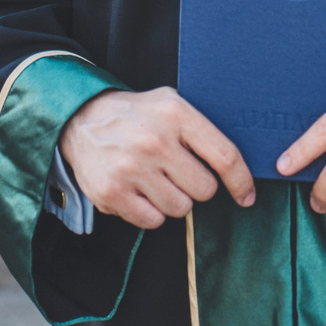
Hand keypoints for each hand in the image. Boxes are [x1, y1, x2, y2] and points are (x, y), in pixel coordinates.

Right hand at [59, 88, 256, 228]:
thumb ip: (202, 128)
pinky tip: (138, 190)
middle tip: (176, 171)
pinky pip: (153, 221)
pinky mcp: (112, 192)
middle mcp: (155, 141)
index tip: (246, 196)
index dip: (241, 181)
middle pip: (204, 190)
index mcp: (175, 114)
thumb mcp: (170, 104)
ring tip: (153, 178)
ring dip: (172, 199)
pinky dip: (150, 212)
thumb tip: (241, 165)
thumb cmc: (136, 116)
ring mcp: (131, 168)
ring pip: (180, 209)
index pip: (225, 156)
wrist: (79, 119)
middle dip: (196, 186)